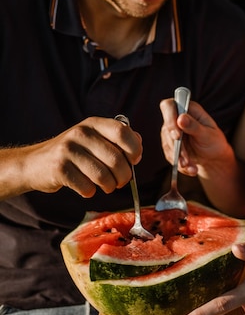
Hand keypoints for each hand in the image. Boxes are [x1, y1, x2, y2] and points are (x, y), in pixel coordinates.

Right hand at [21, 116, 141, 197]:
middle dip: (124, 176)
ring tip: (107, 186)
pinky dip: (90, 192)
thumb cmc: (73, 152)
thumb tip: (138, 143)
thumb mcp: (93, 138)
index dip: (134, 148)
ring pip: (103, 176)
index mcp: (93, 123)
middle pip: (116, 158)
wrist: (35, 163)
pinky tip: (87, 188)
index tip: (135, 160)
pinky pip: (86, 187)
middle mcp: (81, 133)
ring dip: (109, 186)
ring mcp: (68, 150)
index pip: (122, 132)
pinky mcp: (59, 169)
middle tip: (121, 181)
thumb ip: (116, 139)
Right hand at [160, 98, 232, 176]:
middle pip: (167, 129)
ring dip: (179, 158)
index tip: (177, 136)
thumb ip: (194, 126)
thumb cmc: (214, 141)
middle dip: (177, 146)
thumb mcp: (208, 134)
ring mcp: (171, 132)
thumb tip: (181, 118)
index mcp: (187, 109)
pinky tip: (191, 169)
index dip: (169, 119)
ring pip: (167, 144)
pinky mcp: (170, 145)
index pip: (168, 106)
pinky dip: (180, 164)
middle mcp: (176, 118)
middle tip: (186, 159)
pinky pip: (170, 155)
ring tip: (192, 167)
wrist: (213, 157)